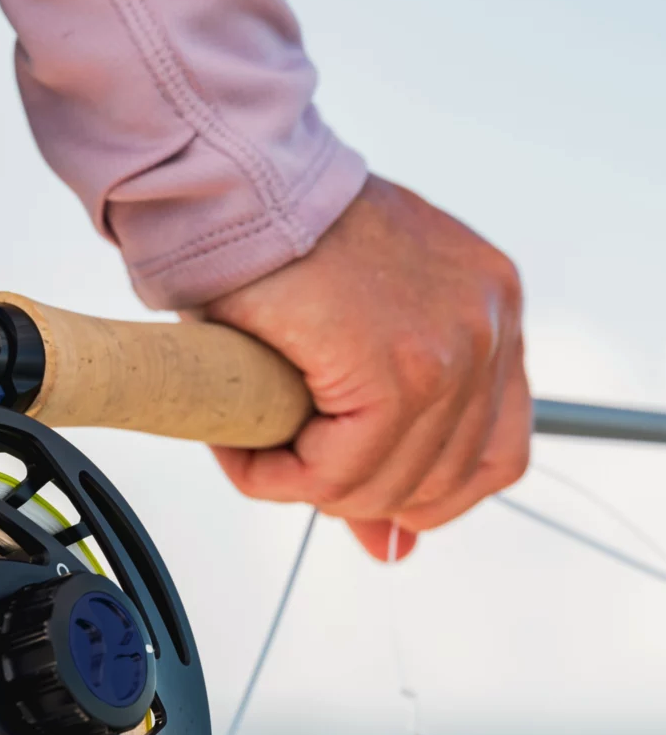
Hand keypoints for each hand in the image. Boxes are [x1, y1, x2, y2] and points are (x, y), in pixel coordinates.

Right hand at [203, 175, 529, 559]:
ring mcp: (452, 348)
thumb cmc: (281, 243)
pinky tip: (244, 448)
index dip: (428, 493)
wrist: (240, 188)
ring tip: (253, 449)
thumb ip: (384, 435)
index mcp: (489, 309)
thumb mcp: (353, 335)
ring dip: (307, 487)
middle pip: (446, 480)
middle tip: (291, 467)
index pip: (494, 450)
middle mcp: (487, 326)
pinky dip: (279, 478)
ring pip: (385, 486)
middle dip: (361, 497)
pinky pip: (335, 472)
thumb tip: (391, 545)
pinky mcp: (395, 367)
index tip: (372, 503)